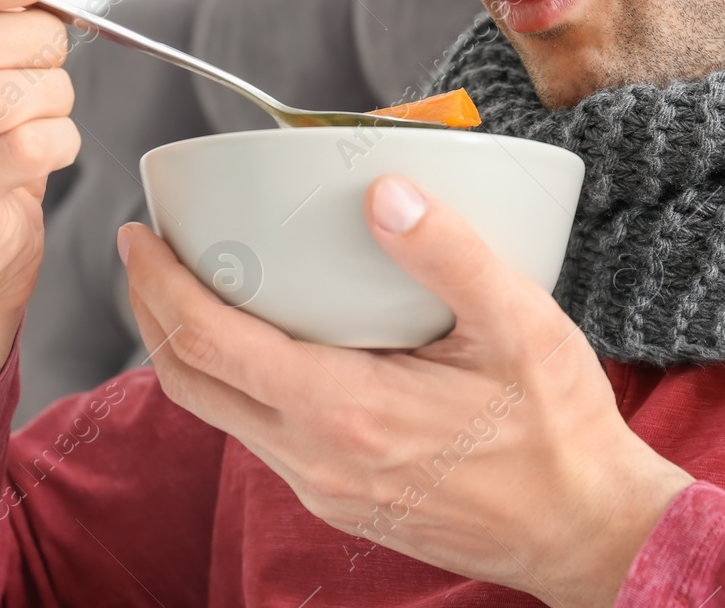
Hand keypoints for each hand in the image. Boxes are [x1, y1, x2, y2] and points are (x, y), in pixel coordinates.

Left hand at [120, 174, 694, 607]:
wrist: (586, 532)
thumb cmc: (558, 431)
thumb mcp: (521, 326)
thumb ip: (450, 254)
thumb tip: (382, 193)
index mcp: (343, 409)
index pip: (207, 341)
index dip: (158, 283)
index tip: (138, 234)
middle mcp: (314, 458)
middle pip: (188, 381)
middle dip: (152, 311)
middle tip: (150, 253)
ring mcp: (323, 487)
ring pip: (219, 413)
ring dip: (189, 349)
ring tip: (198, 288)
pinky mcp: (341, 500)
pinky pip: (259, 436)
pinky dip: (235, 383)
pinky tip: (268, 346)